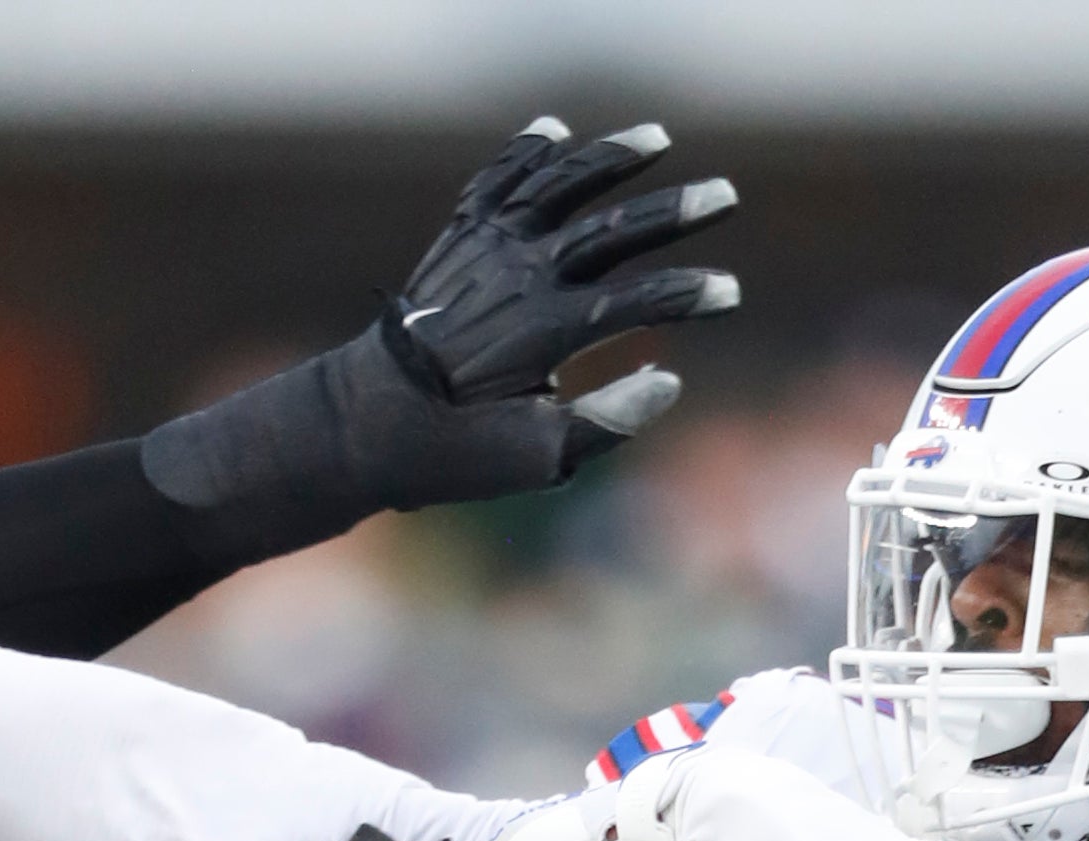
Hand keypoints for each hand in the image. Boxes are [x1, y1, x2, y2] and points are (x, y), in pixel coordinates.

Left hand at [389, 116, 740, 444]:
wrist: (360, 421)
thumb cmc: (451, 451)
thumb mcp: (531, 458)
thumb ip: (603, 424)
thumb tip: (668, 383)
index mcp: (542, 333)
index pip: (632, 304)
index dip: (684, 295)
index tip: (728, 293)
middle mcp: (517, 279)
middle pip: (607, 233)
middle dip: (671, 213)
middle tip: (726, 194)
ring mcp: (484, 251)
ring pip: (555, 189)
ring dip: (608, 160)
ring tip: (657, 138)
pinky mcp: (456, 241)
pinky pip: (495, 185)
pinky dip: (525, 156)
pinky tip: (555, 134)